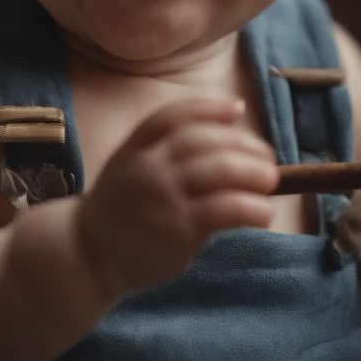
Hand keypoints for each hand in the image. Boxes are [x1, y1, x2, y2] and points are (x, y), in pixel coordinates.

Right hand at [75, 96, 278, 296]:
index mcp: (136, 146)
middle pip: (207, 142)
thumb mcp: (131, 164)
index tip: (237, 109)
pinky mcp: (179, 230)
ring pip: (221, 172)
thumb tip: (229, 124)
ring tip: (271, 183)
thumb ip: (166, 148)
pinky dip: (252, 208)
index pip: (174, 116)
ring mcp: (164, 197)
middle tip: (268, 161)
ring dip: (255, 174)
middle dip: (246, 147)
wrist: (89, 252)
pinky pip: (226, 210)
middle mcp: (150, 166)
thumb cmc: (123, 206)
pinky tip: (262, 214)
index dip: (209, 108)